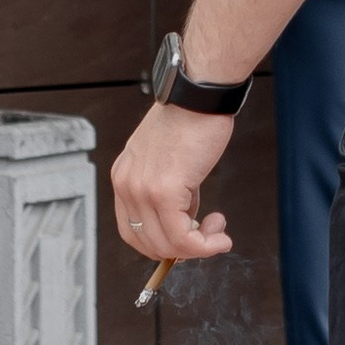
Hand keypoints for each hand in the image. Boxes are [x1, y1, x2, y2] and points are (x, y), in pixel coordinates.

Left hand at [110, 97, 238, 267]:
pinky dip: (204, 246)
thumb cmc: (191, 118)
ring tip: (219, 233)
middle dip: (183, 249)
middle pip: (147, 243)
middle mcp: (126, 184)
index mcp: (124, 176)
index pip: (132, 229)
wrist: (199, 95)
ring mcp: (142, 189)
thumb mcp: (168, 159)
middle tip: (211, 237)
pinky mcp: (164, 192)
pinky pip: (182, 237)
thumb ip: (171, 190)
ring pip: (166, 244)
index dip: (162, 243)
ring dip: (199, 249)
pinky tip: (220, 235)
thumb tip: (188, 221)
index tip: (189, 239)